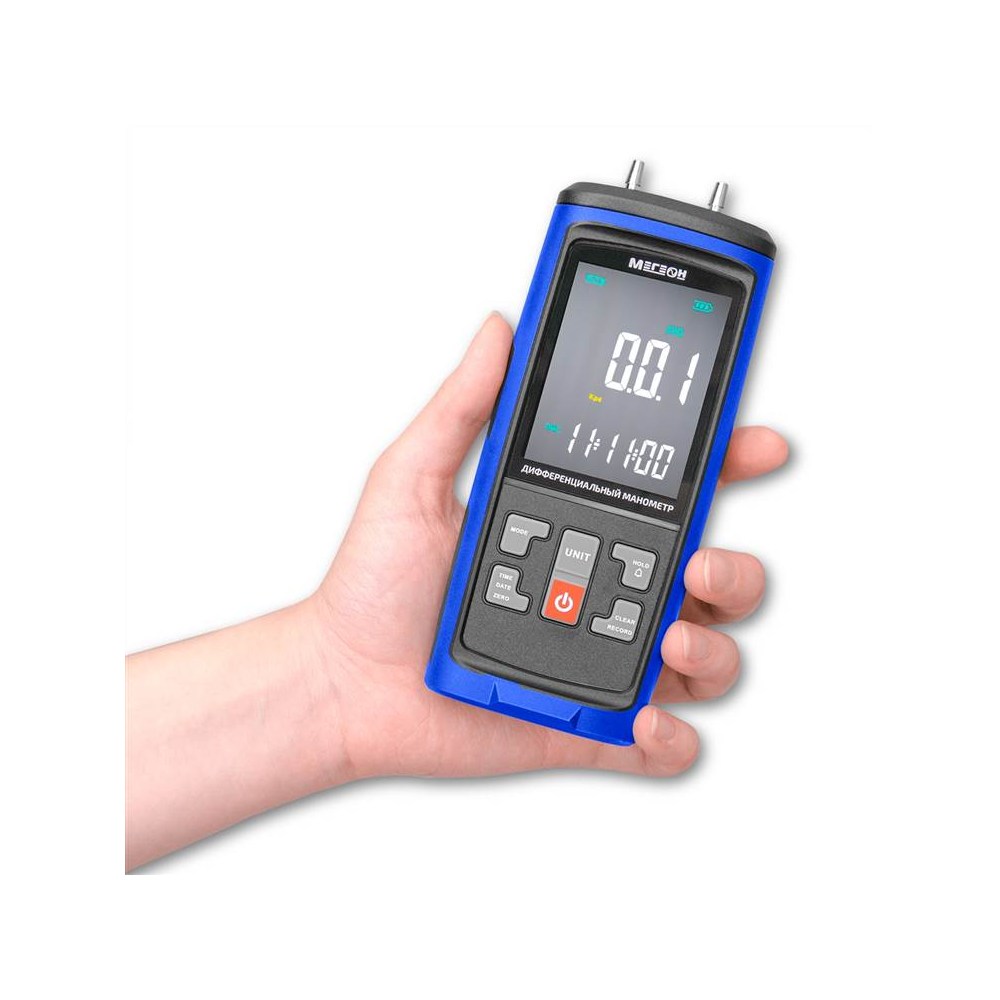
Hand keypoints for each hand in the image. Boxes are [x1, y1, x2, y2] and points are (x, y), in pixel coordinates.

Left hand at [312, 312, 788, 780]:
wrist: (342, 683)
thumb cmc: (372, 586)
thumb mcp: (413, 479)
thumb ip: (463, 406)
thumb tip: (499, 329)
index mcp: (576, 526)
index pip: (669, 491)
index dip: (726, 465)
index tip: (752, 444)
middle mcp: (602, 590)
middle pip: (712, 577)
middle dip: (736, 568)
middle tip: (700, 562)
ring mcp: (601, 658)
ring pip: (707, 656)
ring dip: (714, 648)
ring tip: (669, 637)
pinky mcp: (589, 724)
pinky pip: (664, 744)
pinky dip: (674, 739)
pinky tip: (644, 719)